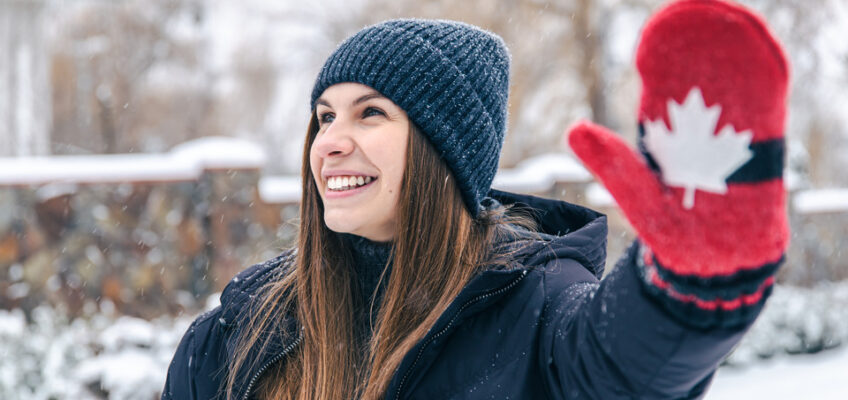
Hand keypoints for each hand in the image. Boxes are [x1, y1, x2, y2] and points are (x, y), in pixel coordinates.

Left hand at [567, 0, 788, 277]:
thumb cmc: (673, 231)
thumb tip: (574, 128)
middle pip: (703, 77)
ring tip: (727, 23)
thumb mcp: (638, 195)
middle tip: (692, 14)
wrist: (716, 263)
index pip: (666, 86)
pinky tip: (762, 54)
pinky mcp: (763, 148)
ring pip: (736, 86)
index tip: (652, 37)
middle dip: (699, 45)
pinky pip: (766, 109)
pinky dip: (764, 80)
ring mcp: (734, 137)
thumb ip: (613, 163)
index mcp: (669, 135)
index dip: (663, 57)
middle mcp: (701, 130)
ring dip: (734, 53)